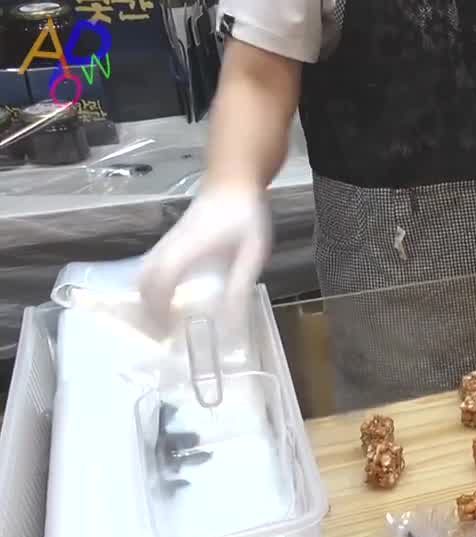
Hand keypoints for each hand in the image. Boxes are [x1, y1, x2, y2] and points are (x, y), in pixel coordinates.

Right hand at [138, 188, 270, 334]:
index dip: (159, 310)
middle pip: (143, 280)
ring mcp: (167, 240)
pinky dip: (151, 286)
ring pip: (142, 272)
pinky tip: (166, 299)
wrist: (232, 179)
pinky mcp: (170, 239)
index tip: (167, 334)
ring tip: (161, 323)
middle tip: (161, 336)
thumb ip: (240, 285)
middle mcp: (170, 244)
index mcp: (188, 247)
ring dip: (146, 298)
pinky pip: (150, 266)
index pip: (160, 281)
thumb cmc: (245, 215)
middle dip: (147, 311)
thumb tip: (232, 322)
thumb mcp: (252, 253)